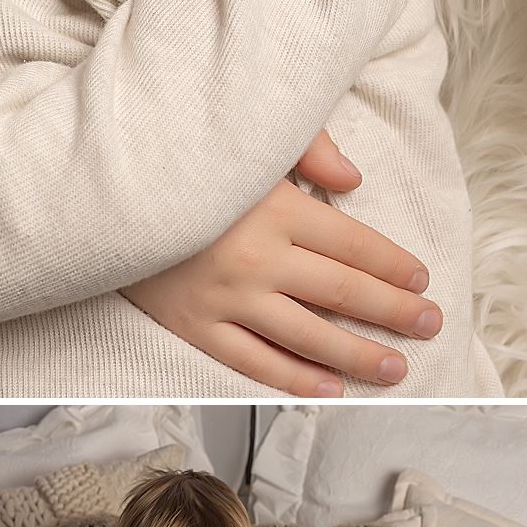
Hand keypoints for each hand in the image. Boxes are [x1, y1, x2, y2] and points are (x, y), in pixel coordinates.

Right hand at [123, 131, 441, 394]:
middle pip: (343, 292)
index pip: (354, 244)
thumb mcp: (246, 137)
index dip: (394, 264)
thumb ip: (306, 148)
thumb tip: (353, 181)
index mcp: (274, 207)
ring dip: (359, 355)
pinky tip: (330, 388)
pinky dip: (295, 379)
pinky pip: (254, 361)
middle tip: (430, 324)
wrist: (97, 193)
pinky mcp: (194, 324)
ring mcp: (225, 298)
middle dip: (395, 312)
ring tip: (396, 368)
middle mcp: (257, 258)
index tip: (421, 279)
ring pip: (309, 337)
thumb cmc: (177, 160)